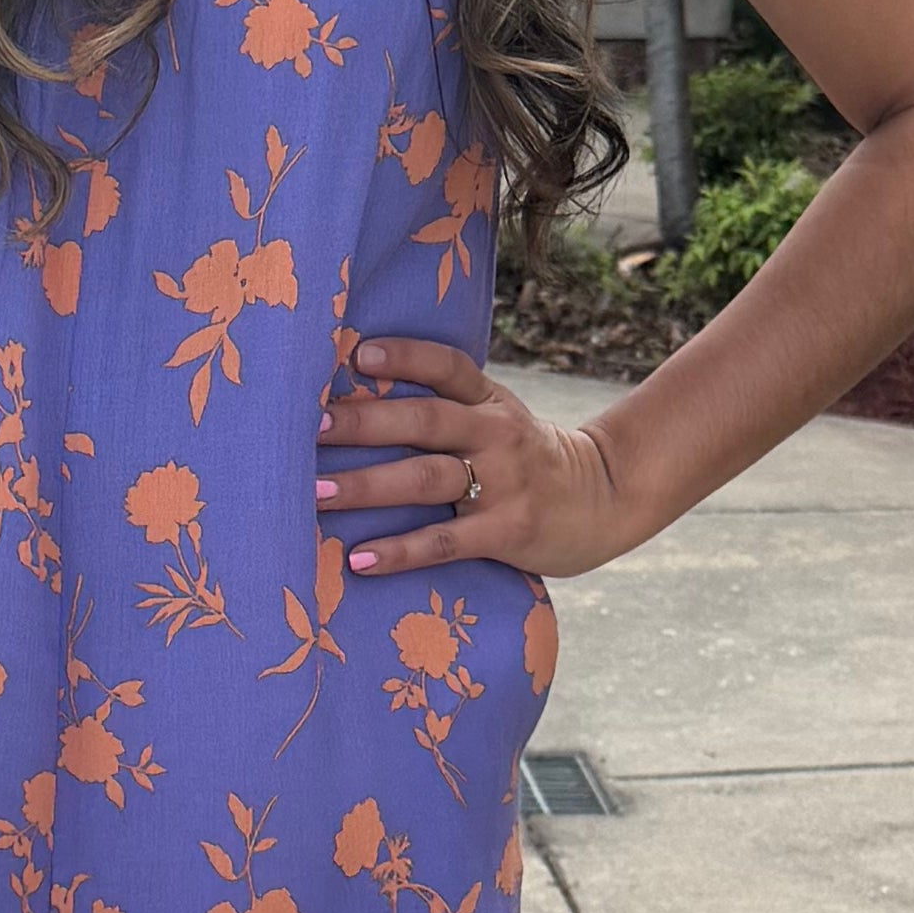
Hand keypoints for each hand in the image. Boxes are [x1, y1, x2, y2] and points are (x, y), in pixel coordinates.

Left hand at [312, 339, 624, 578]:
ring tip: (315, 495)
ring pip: (426, 479)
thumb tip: (358, 399)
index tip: (358, 354)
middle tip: (309, 428)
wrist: (604, 499)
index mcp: (489, 402)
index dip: (405, 357)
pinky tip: (359, 558)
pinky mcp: (508, 532)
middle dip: (364, 423)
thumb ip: (447, 409)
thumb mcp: (498, 420)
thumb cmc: (527, 459)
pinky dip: (400, 551)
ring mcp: (505, 483)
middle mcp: (496, 434)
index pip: (447, 367)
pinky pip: (445, 541)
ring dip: (367, 486)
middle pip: (424, 421)